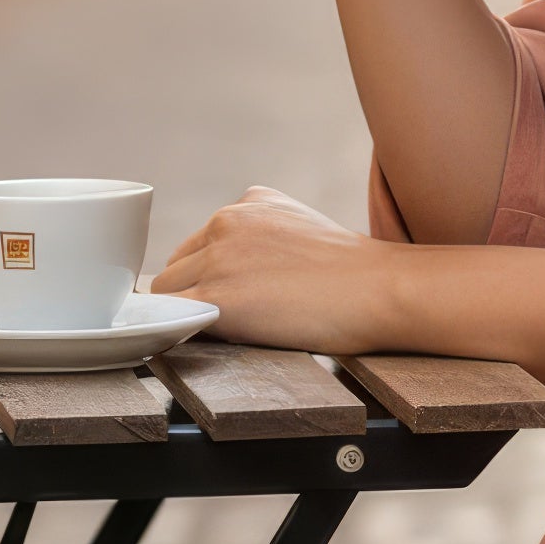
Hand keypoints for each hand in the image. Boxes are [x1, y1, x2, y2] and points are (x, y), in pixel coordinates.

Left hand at [153, 185, 404, 352]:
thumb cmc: (353, 273)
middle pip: (179, 266)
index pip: (202, 243)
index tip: (238, 295)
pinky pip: (169, 316)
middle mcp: (227, 220)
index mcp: (250, 201)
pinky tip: (199, 341)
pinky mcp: (215, 296)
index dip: (212, 274)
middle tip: (236, 318)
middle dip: (196, 290)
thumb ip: (262, 235)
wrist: (377, 289)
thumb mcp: (303, 227)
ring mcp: (217, 257)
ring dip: (188, 312)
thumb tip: (237, 272)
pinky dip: (174, 330)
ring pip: (168, 291)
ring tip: (228, 332)